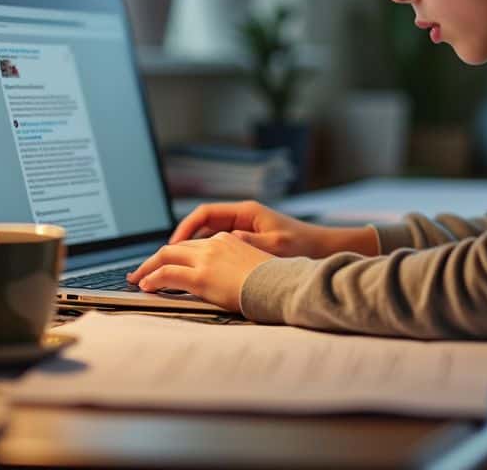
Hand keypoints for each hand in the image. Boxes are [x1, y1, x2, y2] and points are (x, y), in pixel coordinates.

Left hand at [126, 232, 272, 311]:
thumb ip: (233, 264)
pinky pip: (168, 275)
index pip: (192, 244)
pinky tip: (146, 286)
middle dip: (154, 259)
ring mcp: (206, 259)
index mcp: (226, 240)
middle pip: (175, 248)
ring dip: (148, 268)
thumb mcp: (252, 264)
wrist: (282, 285)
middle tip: (141, 271)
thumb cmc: (273, 281)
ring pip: (165, 257)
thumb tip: (223, 276)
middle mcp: (213, 245)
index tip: (164, 263)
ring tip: (137, 279)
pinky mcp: (201, 277)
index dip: (175, 253)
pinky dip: (153, 278)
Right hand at [168, 200, 377, 258]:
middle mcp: (241, 218)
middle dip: (180, 242)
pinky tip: (197, 273)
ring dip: (191, 251)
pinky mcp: (247, 243)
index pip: (204, 214)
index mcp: (245, 213)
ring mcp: (243, 230)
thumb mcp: (276, 245)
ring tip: (173, 269)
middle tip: (162, 260)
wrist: (324, 248)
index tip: (171, 246)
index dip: (184, 229)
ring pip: (207, 238)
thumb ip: (249, 243)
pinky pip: (218, 247)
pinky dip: (205, 257)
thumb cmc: (303, 245)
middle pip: (201, 226)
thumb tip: (225, 241)